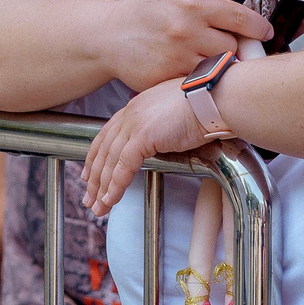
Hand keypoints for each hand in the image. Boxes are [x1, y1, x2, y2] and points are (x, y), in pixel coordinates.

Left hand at [82, 79, 214, 212]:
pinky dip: (115, 186)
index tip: (89, 172)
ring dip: (102, 188)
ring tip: (98, 206)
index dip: (96, 155)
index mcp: (137, 105)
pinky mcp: (142, 136)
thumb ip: (162, 123)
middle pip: (103, 149)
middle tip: (89, 196)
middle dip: (94, 176)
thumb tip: (164, 137)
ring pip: (110, 162)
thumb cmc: (206, 103)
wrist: (215, 98)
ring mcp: (135, 124)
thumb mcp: (175, 111)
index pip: (108, 134)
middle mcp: (131, 112)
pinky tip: (110, 200)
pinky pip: (123, 167)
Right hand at [100, 0, 273, 91]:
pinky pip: (199, 83)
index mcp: (192, 6)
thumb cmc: (147, 10)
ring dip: (219, 63)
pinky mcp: (168, 80)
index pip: (239, 17)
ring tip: (210, 57)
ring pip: (218, 67)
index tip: (265, 31)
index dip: (259, 26)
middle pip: (232, 46)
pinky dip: (202, 79)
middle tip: (226, 43)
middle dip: (234, 45)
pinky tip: (195, 72)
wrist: (110, 37)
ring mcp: (177, 58)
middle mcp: (187, 32)